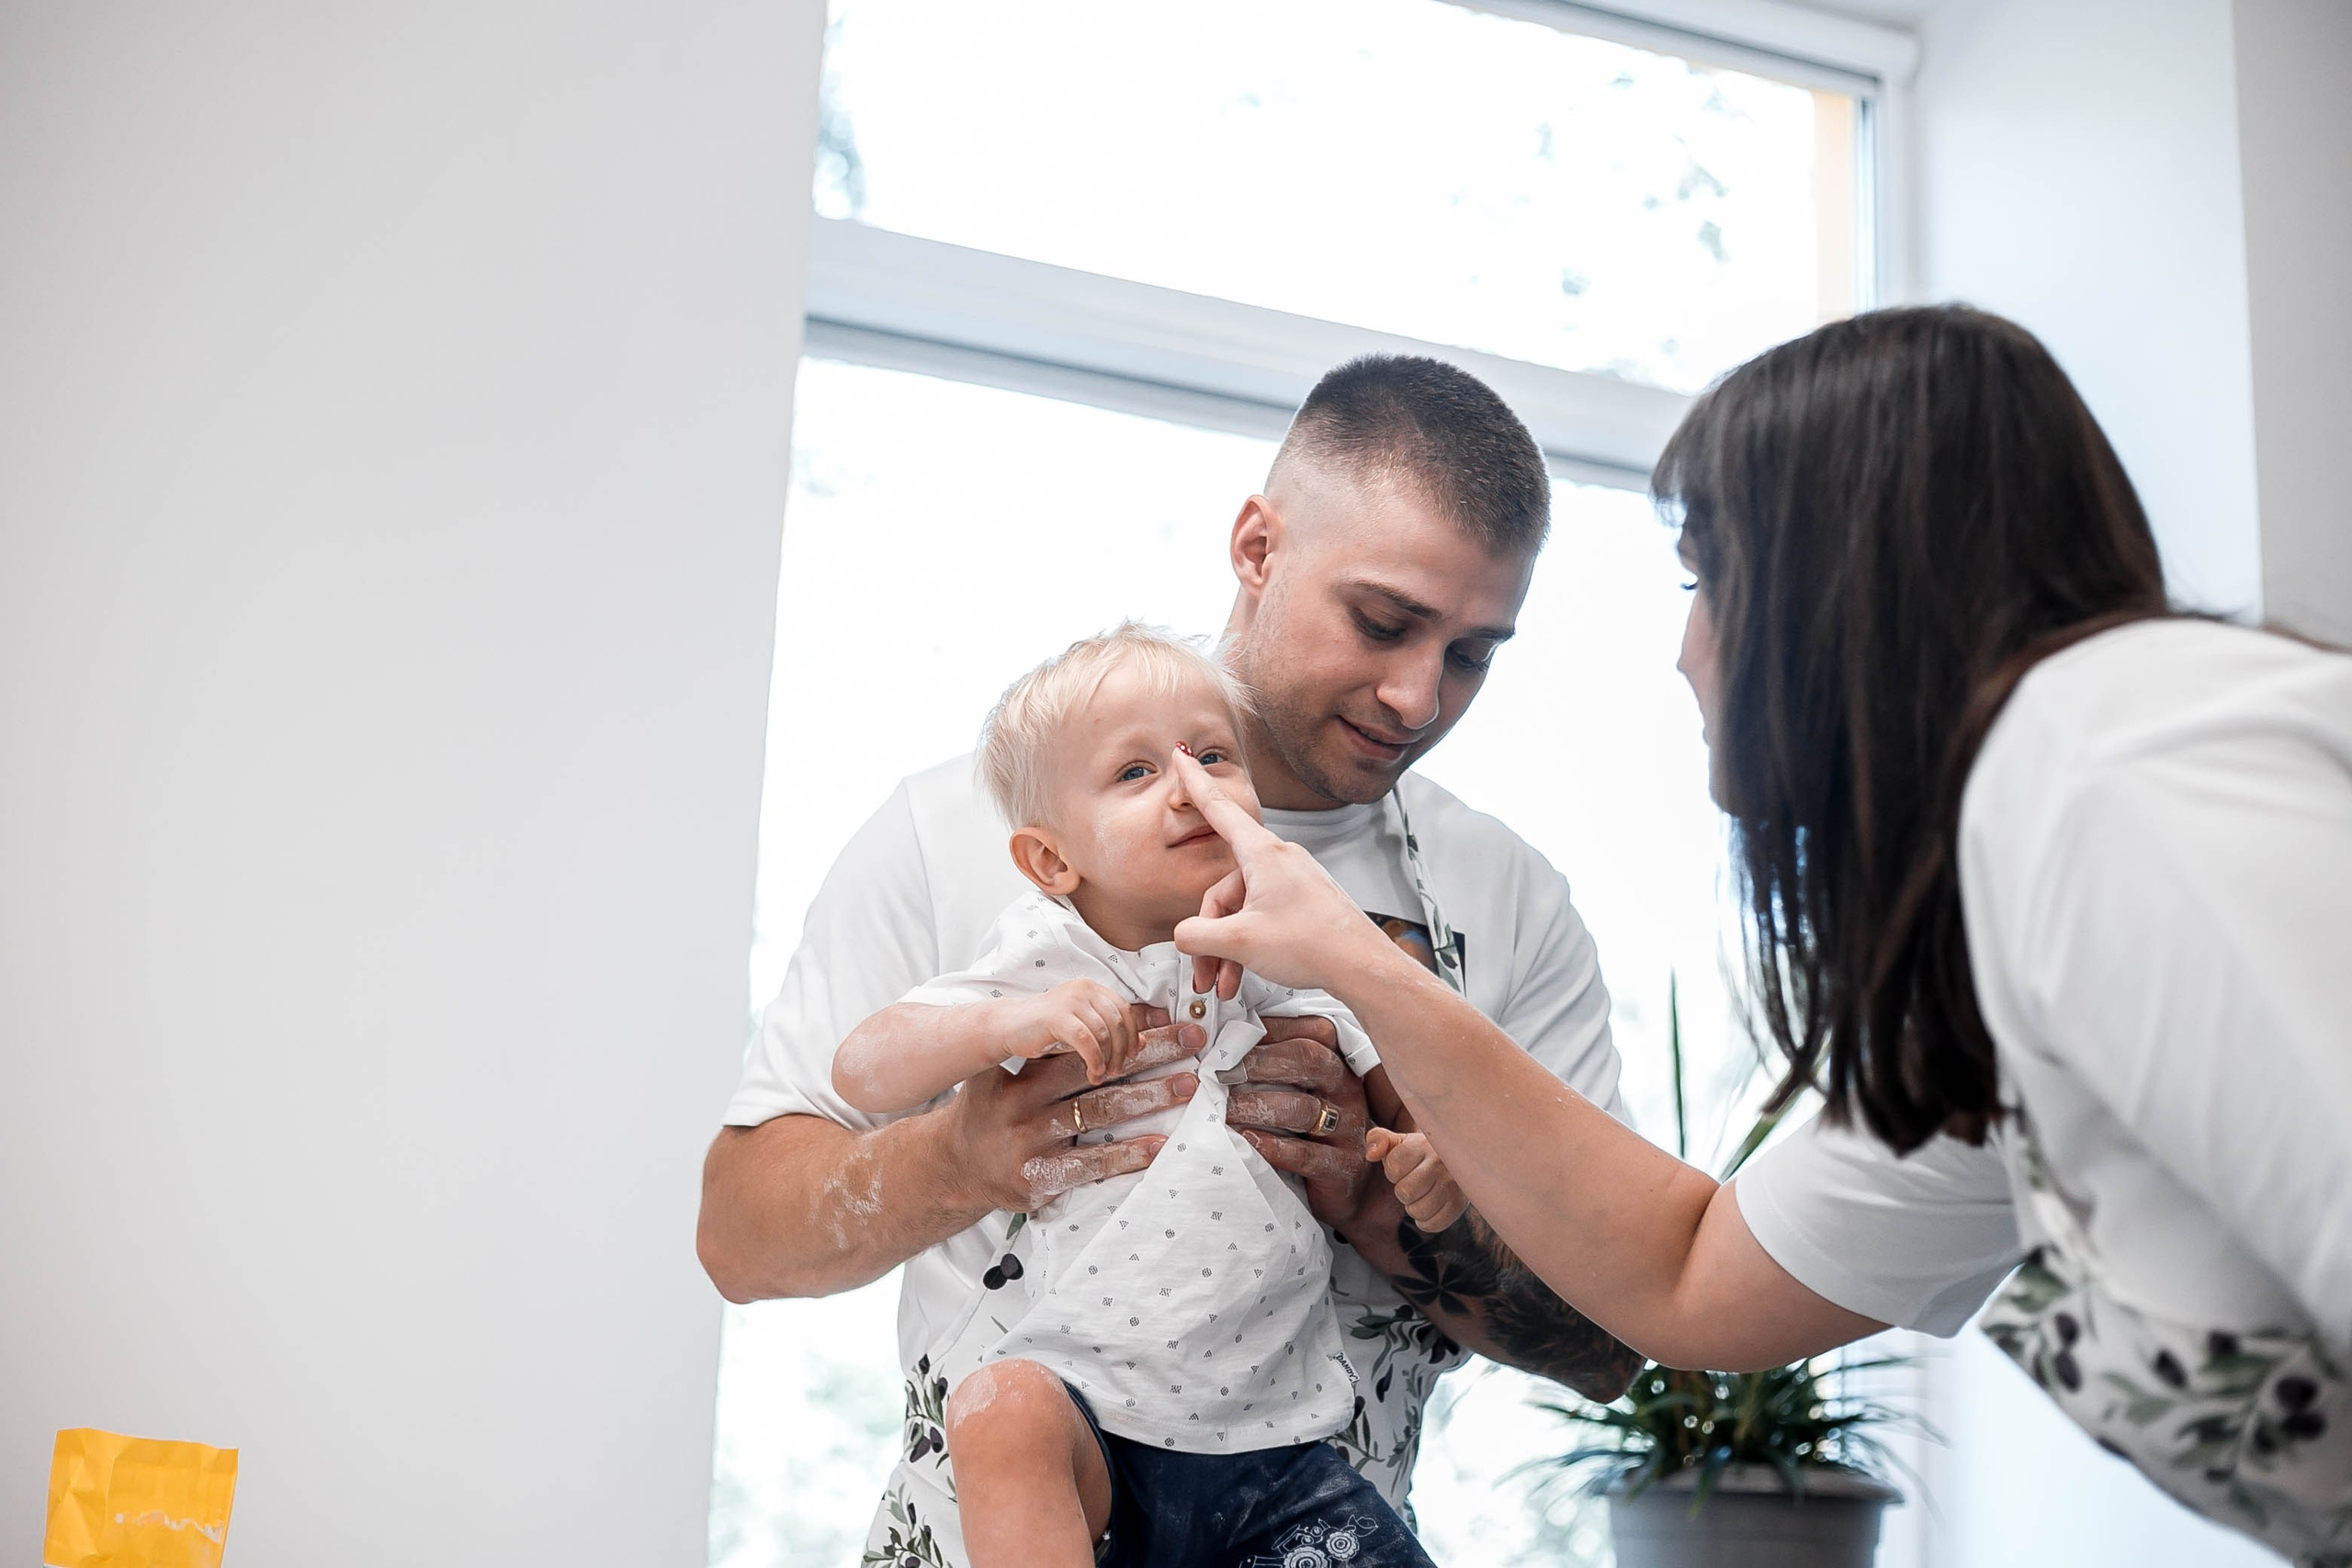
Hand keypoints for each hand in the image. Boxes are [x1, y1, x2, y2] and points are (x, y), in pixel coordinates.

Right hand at [942, 1010, 1206, 1212]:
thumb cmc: (986, 1113)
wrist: (949, 1168)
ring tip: (1188, 1085)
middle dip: (1149, 1055)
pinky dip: (1127, 1154)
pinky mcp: (1039, 1177)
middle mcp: (1026, 1103)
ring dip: (1149, 1097)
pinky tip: (1159, 1145)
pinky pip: (1092, 1162)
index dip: (1125, 1030)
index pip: (1083, 1045)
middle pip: (1099, 1074)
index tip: (1166, 1018)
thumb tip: (1099, 1023)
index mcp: (1021, 1073)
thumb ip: (1042, 1050)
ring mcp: (1032, 1142)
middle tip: (1193, 1042)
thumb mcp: (1001, 1073)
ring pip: (1100, 1113)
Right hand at [996, 979, 1135, 1082]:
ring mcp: (1070, 1001)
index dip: (1133, 1034)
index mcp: (1092, 988)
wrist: (1008, 1026)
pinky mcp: (1057, 1016)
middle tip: (1117, 1070)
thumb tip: (1144, 1043)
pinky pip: (1086, 1040)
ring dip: (1107, 1059)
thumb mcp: (1082, 1026)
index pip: (1125, 1009)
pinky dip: (1094, 1059)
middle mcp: (1084, 989)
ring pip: (1104, 1033)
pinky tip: (1092, 1072)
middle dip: (1122, 1050)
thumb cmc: (1046, 1028)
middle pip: (1118, 1022)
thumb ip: (1110, 1030)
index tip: (1132, 1054)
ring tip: (1101, 1074)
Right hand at [1168, 749, 1404, 999]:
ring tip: (1223, 982)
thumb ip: (1198, 934)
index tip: (1182, 757)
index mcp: (1263, 854)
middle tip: (1202, 969)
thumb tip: (1183, 933)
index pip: (1219, 809)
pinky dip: (1247, 945)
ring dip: (1226, 947)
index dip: (1195, 783)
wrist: (1362, 967)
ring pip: (1242, 909)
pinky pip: (1262, 916)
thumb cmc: (1314, 944)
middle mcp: (1278, 861)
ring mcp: (1293, 881)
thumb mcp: (1241, 941)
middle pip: (1223, 887)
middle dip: (1208, 932)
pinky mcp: (1303, 902)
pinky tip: (1241, 975)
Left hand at [1223, 1018, 1381, 1230]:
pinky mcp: (1342, 1167)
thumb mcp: (1302, 1091)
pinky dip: (1272, 1147)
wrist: (1350, 1187)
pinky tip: (1246, 1141)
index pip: (1313, 1029)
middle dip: (1258, 1061)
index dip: (1272, 1027)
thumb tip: (1225, 1038)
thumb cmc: (1311, 1128)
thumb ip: (1275, 1065)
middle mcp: (1347, 1089)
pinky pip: (1306, 1155)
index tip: (1230, 1034)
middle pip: (1309, 1059)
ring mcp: (1349, 1129)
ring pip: (1302, 1108)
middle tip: (1217, 1072)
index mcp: (1338, 1062)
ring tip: (1221, 1110)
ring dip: (1256, 1106)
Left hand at [1364, 1126, 1468, 1232]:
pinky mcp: (1459, 1204)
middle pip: (1405, 1192)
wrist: (1457, 1159)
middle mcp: (1440, 1163)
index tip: (1402, 1168)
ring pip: (1418, 1210)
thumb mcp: (1398, 1141)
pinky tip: (1429, 1207)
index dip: (1392, 1172)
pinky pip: (1432, 1224)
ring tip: (1421, 1195)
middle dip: (1402, 1191)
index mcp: (1421, 1146)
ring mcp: (1452, 1184)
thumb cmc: (1419, 1153)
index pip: (1394, 1167)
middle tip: (1411, 1184)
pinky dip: (1426, 1221)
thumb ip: (1378, 1140)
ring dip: (1413, 1207)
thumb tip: (1371, 1155)